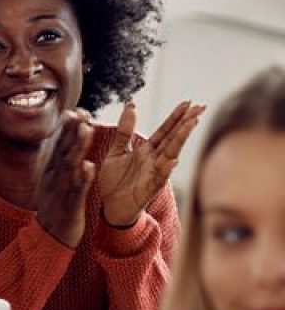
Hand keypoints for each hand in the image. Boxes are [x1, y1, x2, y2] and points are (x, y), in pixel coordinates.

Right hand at [33, 110, 96, 247]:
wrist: (49, 238)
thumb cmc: (56, 208)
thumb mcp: (54, 183)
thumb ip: (60, 165)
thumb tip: (65, 146)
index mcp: (51, 172)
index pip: (59, 146)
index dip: (67, 129)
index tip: (76, 111)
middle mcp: (54, 178)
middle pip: (63, 150)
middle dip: (72, 131)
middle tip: (81, 112)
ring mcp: (60, 191)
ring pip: (69, 166)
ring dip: (77, 147)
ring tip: (86, 130)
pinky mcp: (69, 206)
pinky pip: (76, 190)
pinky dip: (82, 178)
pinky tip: (89, 166)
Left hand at [96, 101, 205, 226]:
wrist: (110, 207)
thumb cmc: (116, 180)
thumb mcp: (116, 151)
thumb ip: (124, 131)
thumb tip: (131, 105)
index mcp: (147, 150)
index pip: (165, 130)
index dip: (176, 117)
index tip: (188, 102)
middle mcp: (154, 160)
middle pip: (173, 138)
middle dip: (186, 123)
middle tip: (200, 107)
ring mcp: (154, 174)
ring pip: (171, 154)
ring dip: (180, 139)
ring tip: (191, 124)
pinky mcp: (149, 189)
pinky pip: (159, 178)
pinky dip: (166, 169)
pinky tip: (173, 159)